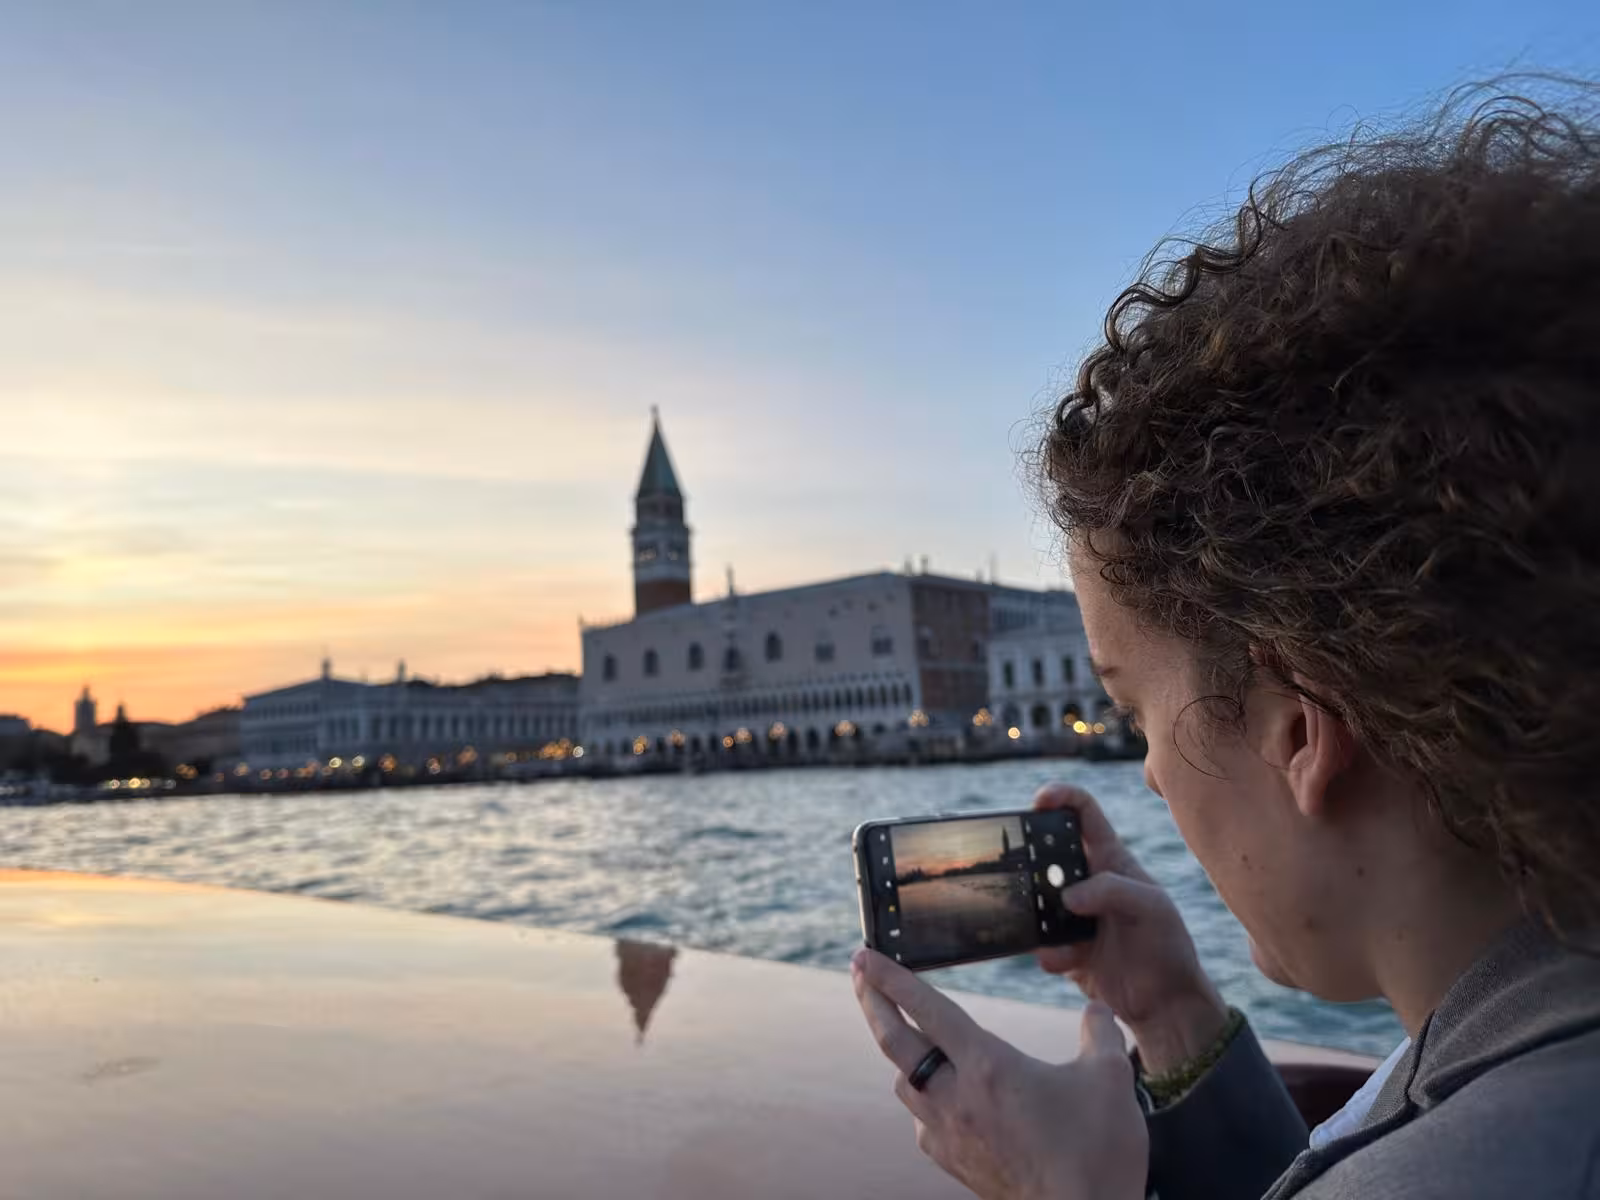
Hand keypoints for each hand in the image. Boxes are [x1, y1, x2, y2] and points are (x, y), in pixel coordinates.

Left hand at [852, 948, 1146, 1199]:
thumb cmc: (1097, 1152)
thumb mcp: (1109, 1078)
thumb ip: (1099, 1032)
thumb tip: (1097, 1008)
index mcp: (987, 1066)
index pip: (927, 1008)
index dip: (892, 977)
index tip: (864, 956)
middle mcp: (956, 1096)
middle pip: (895, 1041)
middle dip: (871, 1001)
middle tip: (858, 974)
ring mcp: (949, 1134)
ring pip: (905, 1083)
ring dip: (901, 1053)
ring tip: (904, 1034)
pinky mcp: (953, 1162)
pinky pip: (922, 1120)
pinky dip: (923, 1098)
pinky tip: (940, 1096)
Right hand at [1033, 784, 1227, 1073]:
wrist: (1165, 1006)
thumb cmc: (1168, 947)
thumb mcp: (1152, 908)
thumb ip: (1112, 891)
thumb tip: (1068, 896)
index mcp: (1112, 860)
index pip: (1083, 813)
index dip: (1061, 796)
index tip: (1038, 800)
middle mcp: (1088, 882)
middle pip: (1047, 853)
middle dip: (1031, 859)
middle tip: (1025, 872)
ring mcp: (1073, 915)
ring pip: (1037, 899)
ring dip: (1035, 912)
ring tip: (1046, 926)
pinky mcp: (1064, 947)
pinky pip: (1040, 941)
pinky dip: (1047, 951)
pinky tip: (1064, 961)